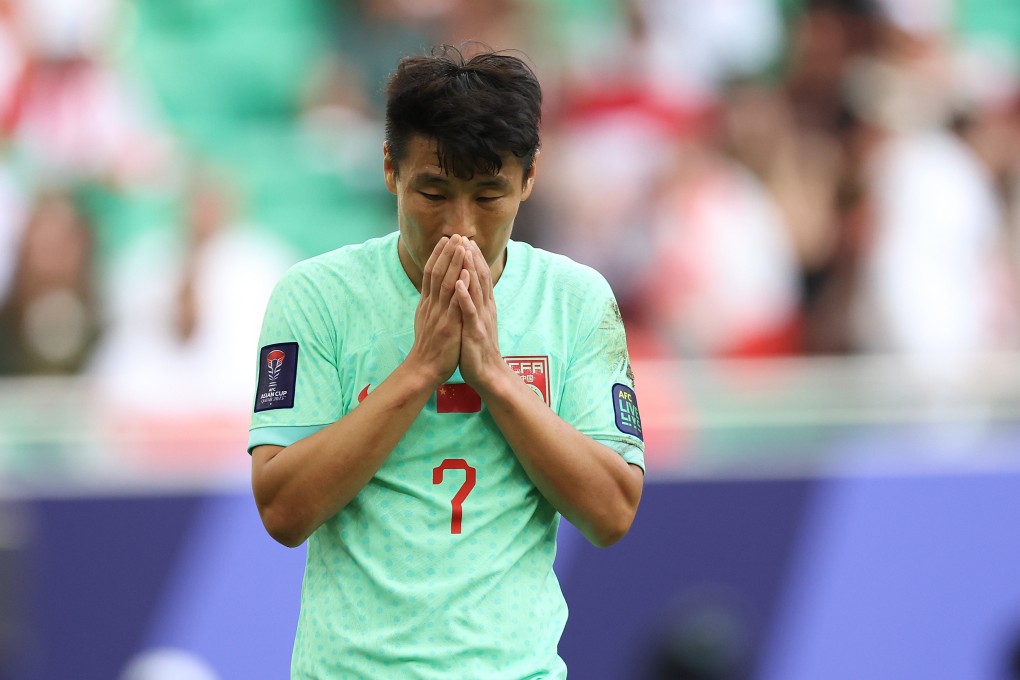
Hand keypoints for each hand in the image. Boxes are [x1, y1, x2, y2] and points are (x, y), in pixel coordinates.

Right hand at [407, 235, 470, 384]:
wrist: (424, 369)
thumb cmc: (429, 348)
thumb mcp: (426, 321)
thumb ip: (430, 305)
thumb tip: (431, 292)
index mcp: (427, 304)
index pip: (431, 273)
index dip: (438, 255)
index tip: (446, 240)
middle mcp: (432, 305)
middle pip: (437, 272)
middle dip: (447, 252)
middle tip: (456, 234)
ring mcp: (439, 314)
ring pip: (446, 283)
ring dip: (454, 263)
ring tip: (462, 245)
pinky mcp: (448, 325)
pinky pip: (454, 302)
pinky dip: (460, 285)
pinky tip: (466, 272)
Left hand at [455, 240, 502, 388]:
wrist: (488, 374)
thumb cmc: (479, 348)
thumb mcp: (477, 321)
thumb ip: (475, 305)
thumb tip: (470, 290)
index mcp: (484, 306)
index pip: (480, 277)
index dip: (474, 258)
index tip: (467, 241)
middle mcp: (485, 308)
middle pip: (480, 277)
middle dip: (472, 257)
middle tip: (465, 237)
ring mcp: (481, 319)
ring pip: (476, 289)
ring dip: (470, 269)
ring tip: (464, 251)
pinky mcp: (475, 331)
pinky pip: (469, 311)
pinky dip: (465, 296)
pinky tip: (459, 283)